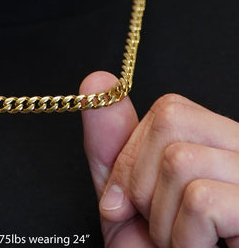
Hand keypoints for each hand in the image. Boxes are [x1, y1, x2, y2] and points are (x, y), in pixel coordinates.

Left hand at [81, 71, 238, 246]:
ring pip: (181, 160)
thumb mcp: (125, 192)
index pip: (169, 109)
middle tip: (159, 222)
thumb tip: (98, 81)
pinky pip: (201, 201)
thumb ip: (110, 140)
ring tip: (179, 240)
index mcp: (214, 142)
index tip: (133, 200)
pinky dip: (183, 239)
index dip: (136, 156)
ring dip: (161, 218)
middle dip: (142, 183)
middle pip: (170, 121)